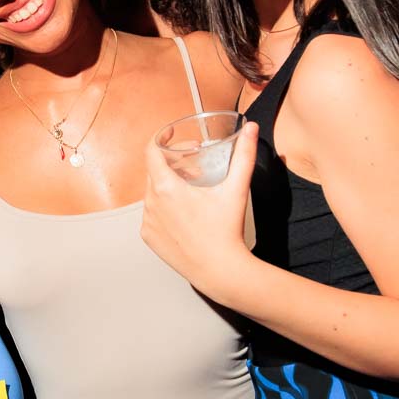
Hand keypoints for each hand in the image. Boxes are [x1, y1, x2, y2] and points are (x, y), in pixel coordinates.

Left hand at [141, 120, 258, 300]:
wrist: (219, 270)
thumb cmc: (226, 231)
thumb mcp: (235, 189)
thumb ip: (244, 155)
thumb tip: (250, 128)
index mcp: (167, 188)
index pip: (151, 151)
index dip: (161, 138)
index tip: (171, 136)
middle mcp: (151, 203)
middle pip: (153, 171)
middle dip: (171, 164)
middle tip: (193, 167)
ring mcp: (148, 222)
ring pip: (152, 193)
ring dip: (167, 186)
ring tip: (190, 191)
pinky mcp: (149, 237)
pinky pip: (152, 214)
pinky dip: (164, 208)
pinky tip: (182, 212)